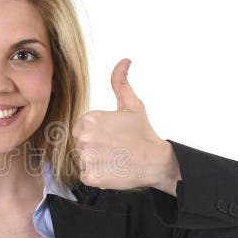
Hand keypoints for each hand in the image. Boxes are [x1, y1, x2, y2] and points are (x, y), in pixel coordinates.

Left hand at [71, 58, 178, 190]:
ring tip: (115, 159)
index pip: (81, 129)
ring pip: (82, 161)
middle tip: (114, 149)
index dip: (96, 135)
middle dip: (94, 148)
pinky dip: (97, 176)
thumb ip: (121, 82)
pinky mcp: (91, 176)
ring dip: (96, 162)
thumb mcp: (132, 104)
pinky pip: (85, 176)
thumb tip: (124, 61)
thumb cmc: (143, 133)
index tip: (111, 138)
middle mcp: (85, 137)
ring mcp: (87, 157)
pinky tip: (112, 169)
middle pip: (80, 145)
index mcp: (90, 119)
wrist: (156, 160)